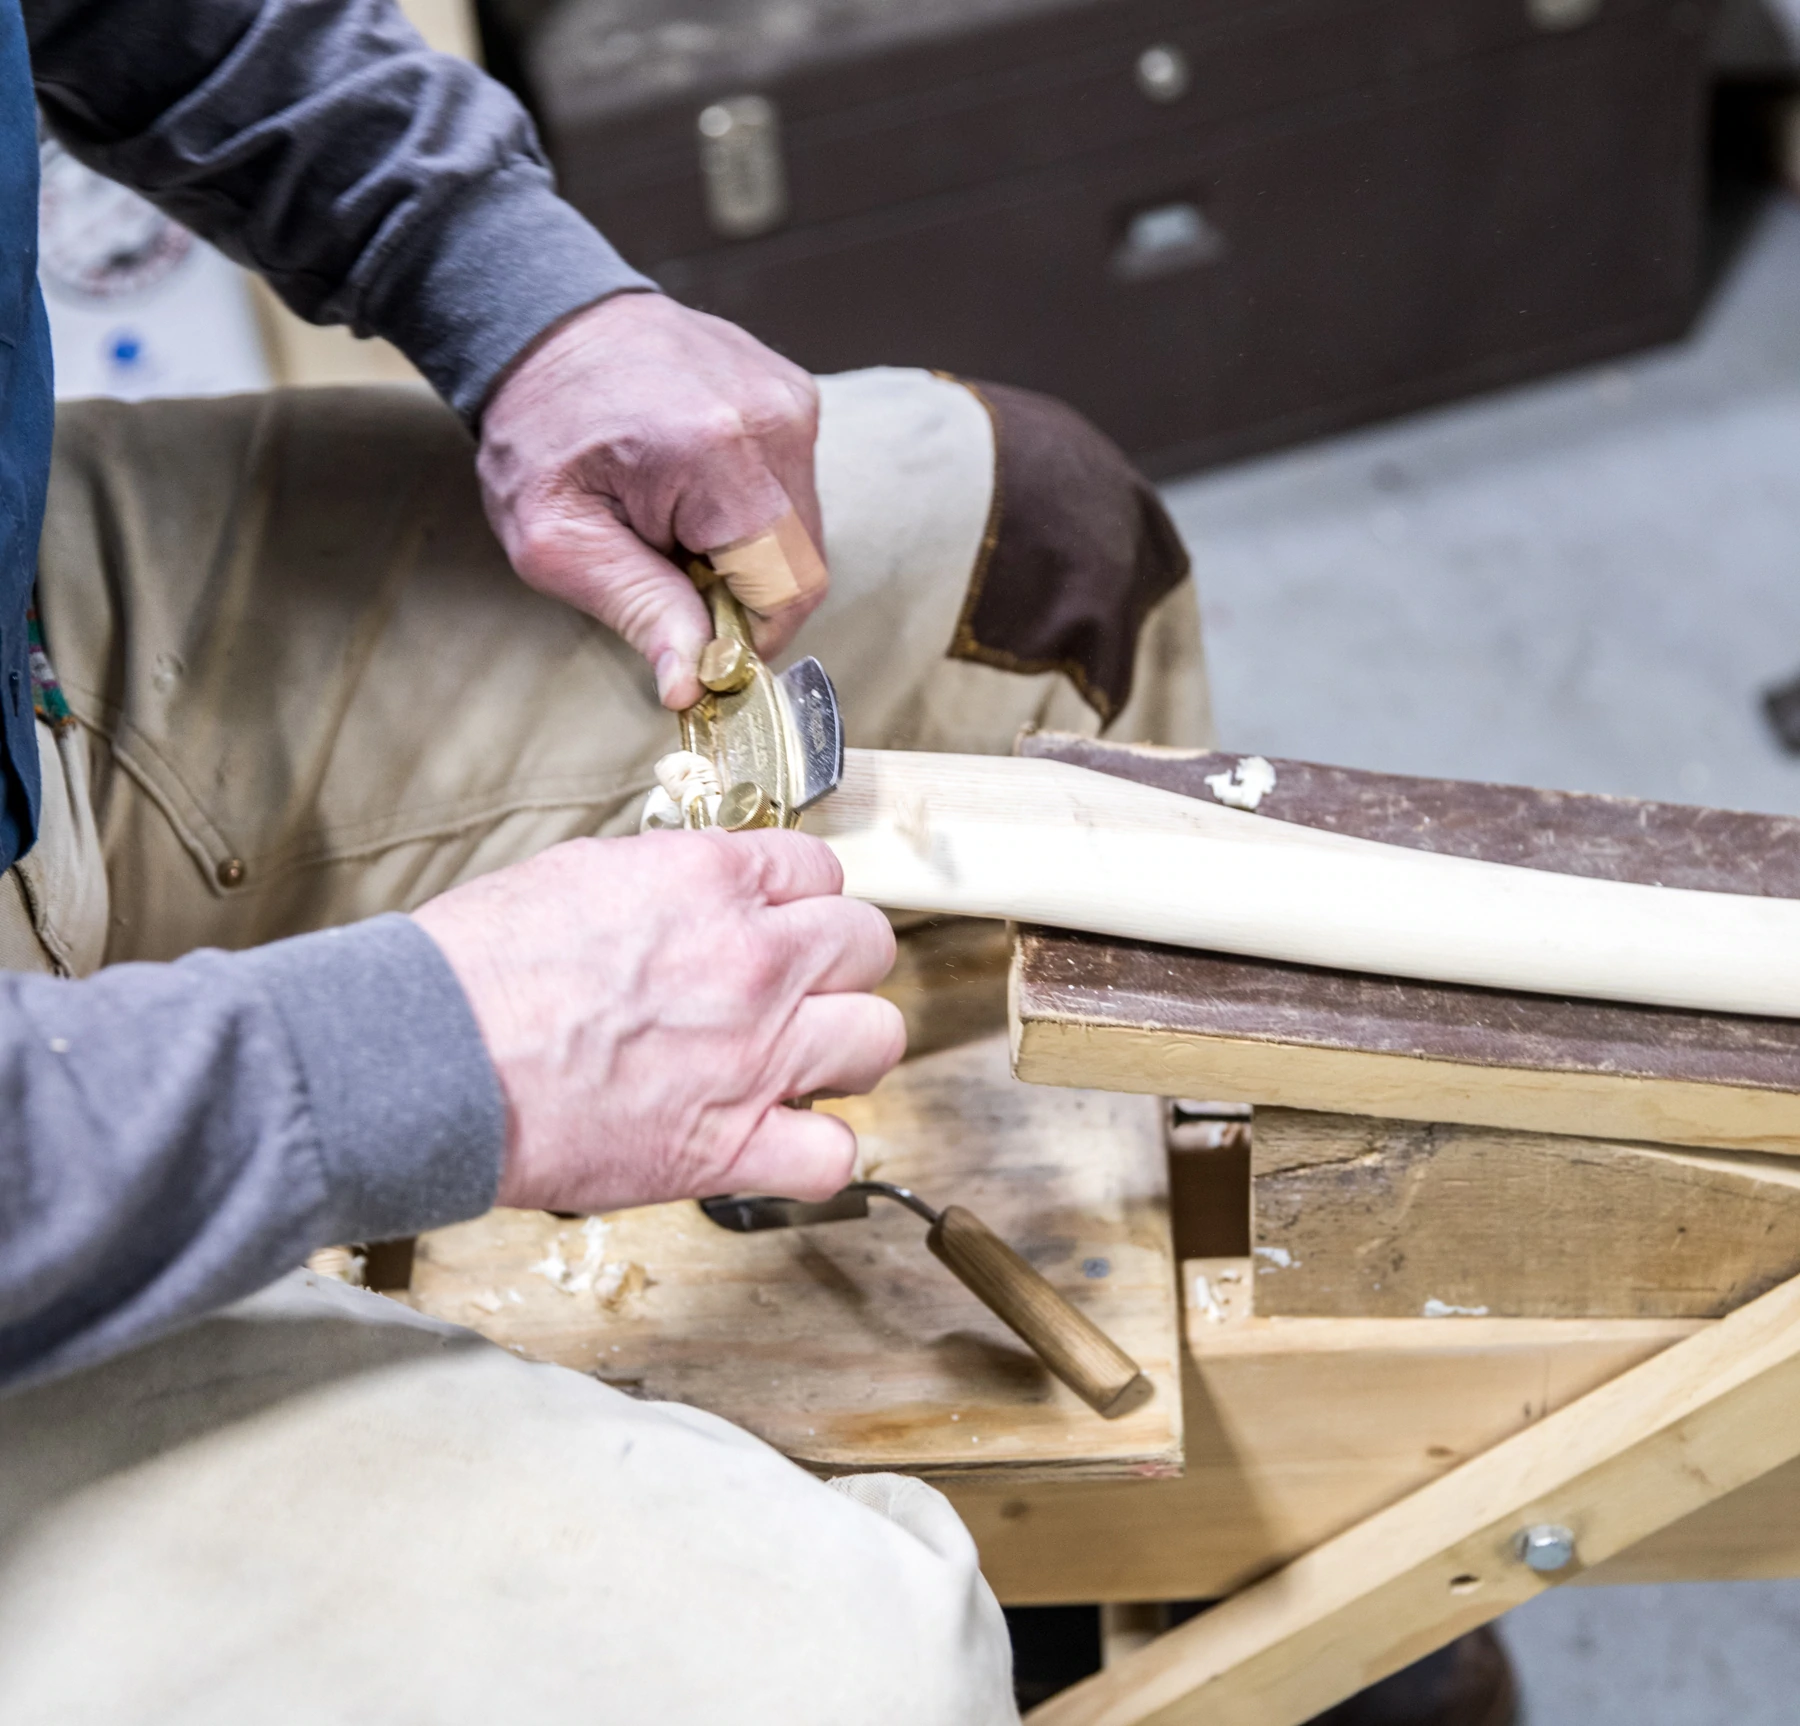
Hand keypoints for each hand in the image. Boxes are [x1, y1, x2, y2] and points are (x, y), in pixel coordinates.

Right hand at [411, 828, 902, 1213]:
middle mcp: (754, 960)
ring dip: (846, 1048)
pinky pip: (833, 1155)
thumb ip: (668, 881)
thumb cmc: (477, 968)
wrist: (431, 1058)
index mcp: (713, 881)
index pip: (818, 870)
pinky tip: (781, 1139)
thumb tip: (698, 895)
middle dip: (837, 963)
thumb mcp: (580, 874)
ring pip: (878, 1039)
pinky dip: (816, 1153)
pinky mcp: (730, 1145)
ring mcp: (755, 1054)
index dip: (799, 899)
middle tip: (798, 986)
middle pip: (866, 945)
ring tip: (803, 1061)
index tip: (780, 922)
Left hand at [477, 292, 825, 709]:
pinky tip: (691, 486)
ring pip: (801, 528)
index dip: (748, 634)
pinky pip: (793, 486)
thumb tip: (692, 689)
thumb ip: (638, 612)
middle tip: (668, 568)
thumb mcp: (557, 541)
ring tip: (674, 521)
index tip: (694, 633)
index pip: (790, 589)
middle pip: (801, 561)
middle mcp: (775, 419)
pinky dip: (749, 507)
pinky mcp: (793, 394)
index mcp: (720, 454)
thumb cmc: (537, 433)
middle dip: (741, 589)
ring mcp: (791, 400)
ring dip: (744, 549)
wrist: (542, 325)